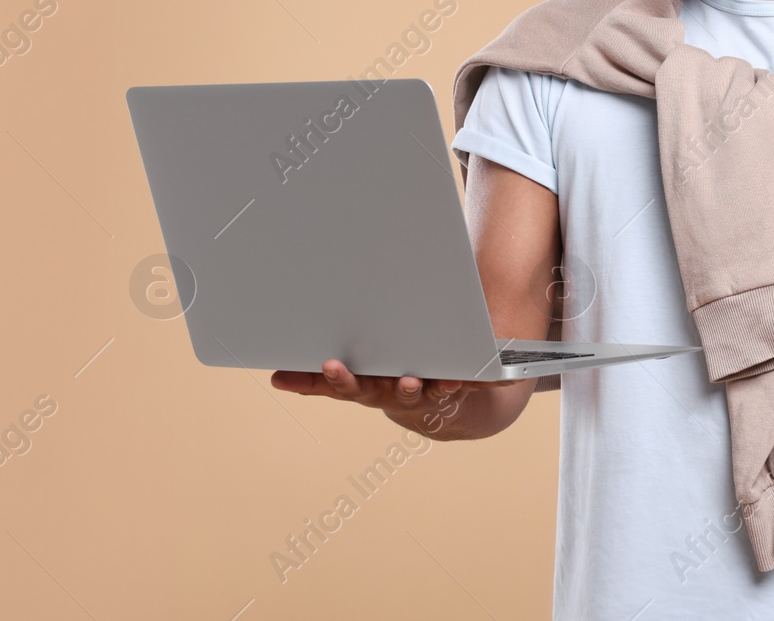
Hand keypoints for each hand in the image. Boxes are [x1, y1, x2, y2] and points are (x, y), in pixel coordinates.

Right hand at [271, 358, 521, 438]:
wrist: (448, 410)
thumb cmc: (394, 384)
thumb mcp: (358, 383)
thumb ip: (318, 382)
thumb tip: (275, 378)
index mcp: (369, 390)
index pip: (344, 386)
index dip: (333, 378)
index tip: (325, 363)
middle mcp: (394, 396)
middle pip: (375, 390)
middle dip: (362, 380)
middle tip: (348, 368)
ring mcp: (426, 396)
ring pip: (420, 391)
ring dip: (419, 386)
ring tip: (415, 379)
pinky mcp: (457, 391)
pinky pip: (469, 383)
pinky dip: (484, 380)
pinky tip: (498, 377)